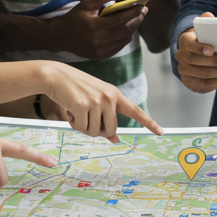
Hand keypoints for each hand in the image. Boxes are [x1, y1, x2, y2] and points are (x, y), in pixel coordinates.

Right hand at [40, 62, 162, 139]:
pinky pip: (81, 128)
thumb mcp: (94, 101)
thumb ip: (106, 119)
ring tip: (76, 112)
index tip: (160, 131)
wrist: (56, 76)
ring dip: (84, 128)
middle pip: (111, 130)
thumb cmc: (75, 89)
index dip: (148, 122)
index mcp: (114, 94)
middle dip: (98, 132)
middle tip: (86, 120)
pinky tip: (69, 111)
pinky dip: (74, 124)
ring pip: (95, 132)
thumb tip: (115, 140)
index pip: (134, 110)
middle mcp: (108, 97)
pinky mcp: (82, 106)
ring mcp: (96, 101)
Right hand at [51, 0, 146, 60]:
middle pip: (125, 30)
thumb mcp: (85, 4)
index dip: (133, 12)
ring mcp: (100, 51)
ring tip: (137, 19)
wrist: (61, 37)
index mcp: (95, 26)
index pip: (120, 19)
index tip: (141, 5)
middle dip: (137, 19)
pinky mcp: (101, 56)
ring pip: (124, 39)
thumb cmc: (74, 18)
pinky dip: (126, 38)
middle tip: (143, 11)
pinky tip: (127, 30)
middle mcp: (99, 40)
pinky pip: (119, 47)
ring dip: (133, 28)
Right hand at [175, 12, 216, 92]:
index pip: (189, 44)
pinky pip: (204, 84)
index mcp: (184, 41)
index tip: (212, 50)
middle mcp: (181, 56)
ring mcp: (184, 71)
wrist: (194, 55)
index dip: (200, 48)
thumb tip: (208, 16)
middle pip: (197, 61)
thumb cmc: (202, 40)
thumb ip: (206, 21)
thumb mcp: (203, 29)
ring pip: (202, 74)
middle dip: (216, 62)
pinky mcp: (189, 82)